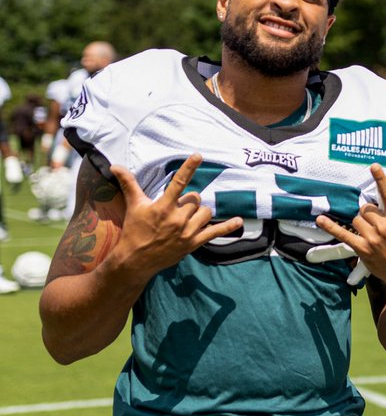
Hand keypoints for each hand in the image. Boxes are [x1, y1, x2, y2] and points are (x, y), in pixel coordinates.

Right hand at [110, 154, 243, 277]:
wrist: (136, 260)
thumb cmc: (134, 230)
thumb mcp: (133, 206)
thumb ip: (129, 184)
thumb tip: (115, 166)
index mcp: (163, 206)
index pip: (178, 182)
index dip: (188, 168)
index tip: (198, 155)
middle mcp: (178, 218)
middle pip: (195, 199)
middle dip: (189, 201)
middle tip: (176, 210)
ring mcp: (187, 231)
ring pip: (205, 212)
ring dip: (200, 212)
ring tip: (187, 218)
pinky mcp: (194, 242)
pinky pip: (215, 232)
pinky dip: (228, 226)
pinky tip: (239, 221)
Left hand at [315, 164, 385, 303]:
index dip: (381, 179)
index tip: (374, 166)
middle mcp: (384, 227)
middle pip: (368, 208)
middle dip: (371, 212)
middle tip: (378, 220)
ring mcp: (372, 238)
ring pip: (358, 219)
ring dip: (361, 222)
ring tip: (371, 230)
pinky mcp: (362, 248)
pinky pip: (343, 234)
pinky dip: (330, 226)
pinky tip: (320, 219)